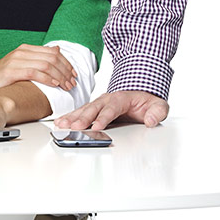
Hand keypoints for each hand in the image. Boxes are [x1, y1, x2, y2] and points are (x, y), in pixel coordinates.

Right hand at [0, 44, 76, 91]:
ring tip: (66, 86)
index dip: (66, 63)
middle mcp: (22, 52)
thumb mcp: (21, 64)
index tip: (74, 74)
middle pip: (52, 58)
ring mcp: (16, 60)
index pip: (53, 52)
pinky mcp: (11, 71)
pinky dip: (48, 78)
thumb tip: (57, 49)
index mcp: (25, 49)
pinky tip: (55, 85)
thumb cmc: (2, 77)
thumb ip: (38, 57)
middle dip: (66, 71)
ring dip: (60, 76)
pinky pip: (35, 72)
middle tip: (73, 82)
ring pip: (46, 65)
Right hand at [53, 90, 168, 129]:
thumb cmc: (148, 100)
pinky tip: (60, 122)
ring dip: (72, 117)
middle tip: (74, 127)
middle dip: (83, 118)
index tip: (96, 127)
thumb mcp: (159, 105)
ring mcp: (99, 103)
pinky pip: (80, 112)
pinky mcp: (94, 109)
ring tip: (61, 125)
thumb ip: (157, 112)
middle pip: (93, 109)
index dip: (103, 118)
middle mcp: (107, 99)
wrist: (141, 91)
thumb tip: (150, 121)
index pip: (111, 109)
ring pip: (84, 110)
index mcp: (122, 98)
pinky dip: (70, 117)